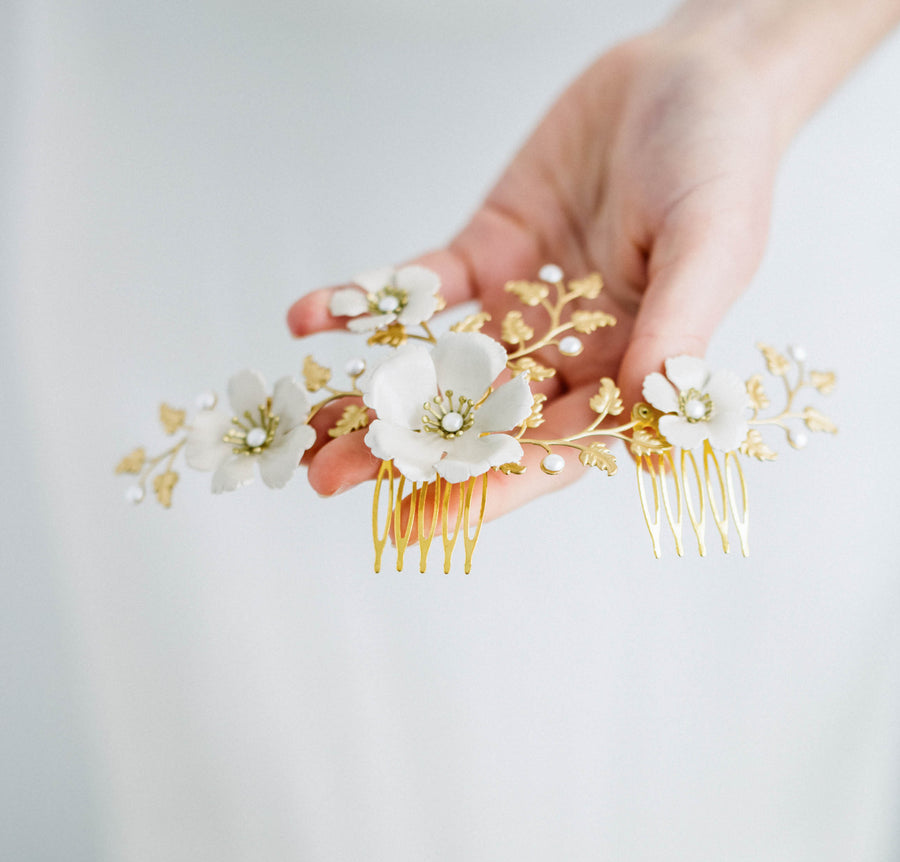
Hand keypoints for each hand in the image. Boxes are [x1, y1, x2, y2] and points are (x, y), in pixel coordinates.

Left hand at [286, 23, 782, 516]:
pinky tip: (308, 318)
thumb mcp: (710, 243)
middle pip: (478, 420)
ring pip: (438, 366)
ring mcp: (520, 308)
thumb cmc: (724, 161)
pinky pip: (421, 289)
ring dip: (373, 394)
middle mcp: (566, 354)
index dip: (486, 487)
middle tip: (328, 479)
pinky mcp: (486, 254)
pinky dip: (367, 302)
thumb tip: (648, 414)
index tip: (420, 521)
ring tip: (305, 427)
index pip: (549, 448)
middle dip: (405, 450)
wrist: (693, 70)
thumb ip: (676, 326)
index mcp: (625, 372)